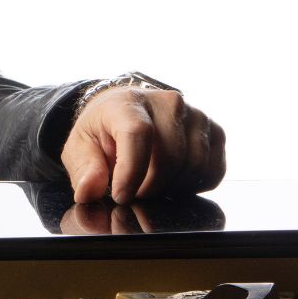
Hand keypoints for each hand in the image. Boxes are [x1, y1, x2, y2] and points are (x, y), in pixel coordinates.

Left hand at [60, 86, 225, 203]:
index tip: (122, 196)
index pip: (138, 134)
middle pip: (170, 157)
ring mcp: (197, 116)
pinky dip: (194, 186)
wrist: (128, 113)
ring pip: (194, 167)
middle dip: (150, 187)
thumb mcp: (81, 147)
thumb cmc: (105, 131)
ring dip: (172, 189)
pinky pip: (214, 171)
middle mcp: (168, 103)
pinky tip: (174, 181)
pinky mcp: (215, 132)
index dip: (131, 172)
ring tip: (151, 185)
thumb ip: (84, 169)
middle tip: (134, 192)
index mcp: (129, 103)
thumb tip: (89, 190)